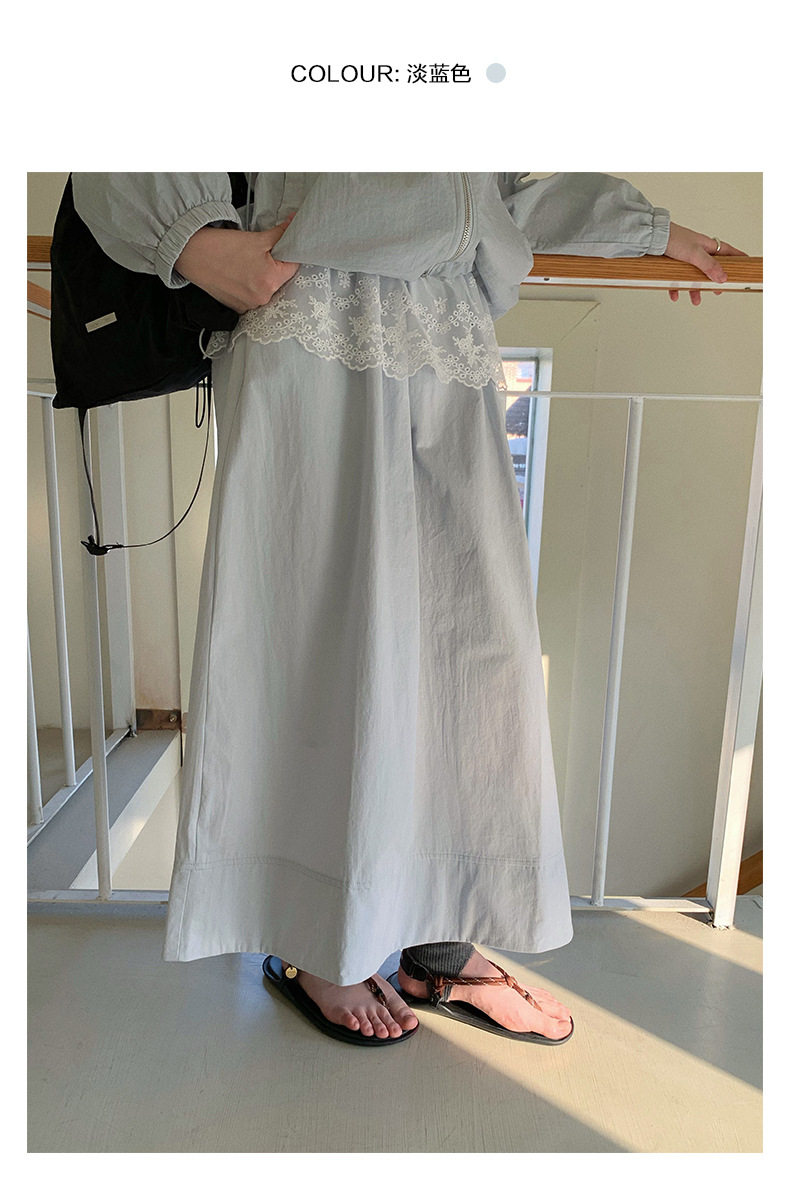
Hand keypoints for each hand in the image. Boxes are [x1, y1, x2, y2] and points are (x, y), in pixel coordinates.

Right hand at [174, 218, 298, 312]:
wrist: (193, 254)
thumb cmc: (223, 246)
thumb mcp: (257, 238)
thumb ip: (281, 234)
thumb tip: (295, 223)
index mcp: (270, 280)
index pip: (293, 267)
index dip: (289, 255)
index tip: (281, 249)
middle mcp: (262, 298)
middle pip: (280, 281)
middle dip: (275, 268)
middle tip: (260, 256)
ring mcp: (249, 306)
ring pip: (266, 291)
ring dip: (261, 280)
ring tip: (246, 266)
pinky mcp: (237, 309)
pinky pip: (252, 299)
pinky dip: (249, 288)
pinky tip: (239, 276)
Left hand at [664, 222, 746, 305]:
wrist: (652, 236)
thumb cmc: (674, 239)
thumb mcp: (695, 255)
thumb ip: (709, 266)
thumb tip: (723, 278)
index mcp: (707, 246)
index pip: (728, 252)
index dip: (738, 257)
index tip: (747, 263)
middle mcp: (698, 251)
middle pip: (711, 268)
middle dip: (714, 280)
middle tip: (719, 290)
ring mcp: (685, 257)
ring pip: (693, 276)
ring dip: (694, 289)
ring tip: (695, 301)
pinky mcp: (673, 263)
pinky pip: (677, 278)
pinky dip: (676, 287)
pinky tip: (675, 295)